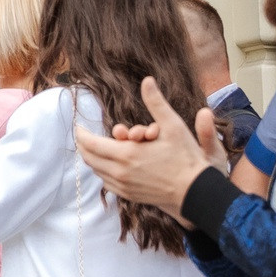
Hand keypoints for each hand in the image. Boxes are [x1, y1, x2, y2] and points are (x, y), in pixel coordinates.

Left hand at [72, 76, 212, 222]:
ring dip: (93, 159)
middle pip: (89, 158)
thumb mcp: (173, 125)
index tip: (79, 126)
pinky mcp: (129, 196)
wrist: (196, 192)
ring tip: (95, 148)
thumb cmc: (186, 157)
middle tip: (83, 135)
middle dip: (84, 145)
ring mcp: (124, 186)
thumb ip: (156, 102)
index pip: (90, 144)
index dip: (81, 134)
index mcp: (126, 154)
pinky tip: (109, 165)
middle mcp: (120, 172)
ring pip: (97, 171)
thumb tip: (147, 80)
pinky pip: (107, 183)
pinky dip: (104, 172)